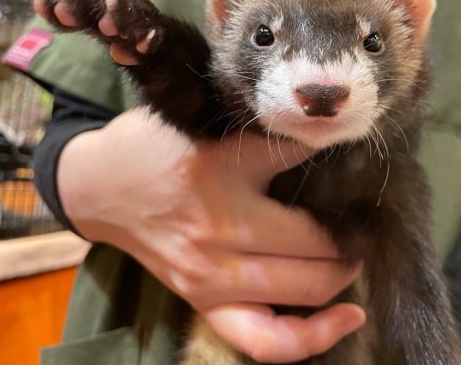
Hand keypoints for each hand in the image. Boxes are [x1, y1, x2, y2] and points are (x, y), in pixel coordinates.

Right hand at [57, 107, 364, 362]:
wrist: (97, 188)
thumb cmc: (151, 147)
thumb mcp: (203, 122)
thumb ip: (264, 133)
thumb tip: (324, 132)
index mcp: (222, 175)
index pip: (302, 164)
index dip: (339, 162)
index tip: (356, 163)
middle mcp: (220, 232)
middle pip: (315, 241)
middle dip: (351, 230)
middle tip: (363, 217)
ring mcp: (210, 277)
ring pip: (304, 288)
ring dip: (342, 273)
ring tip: (356, 255)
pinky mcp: (202, 302)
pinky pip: (265, 339)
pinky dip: (311, 337)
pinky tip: (348, 317)